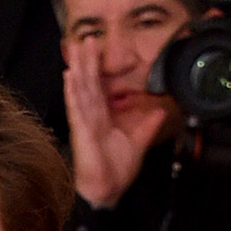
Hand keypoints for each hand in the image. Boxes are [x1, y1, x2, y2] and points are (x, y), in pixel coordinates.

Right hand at [62, 38, 169, 209]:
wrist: (108, 191)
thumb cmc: (115, 173)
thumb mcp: (138, 143)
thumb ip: (148, 125)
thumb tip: (161, 112)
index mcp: (103, 119)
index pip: (100, 88)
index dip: (98, 69)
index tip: (98, 50)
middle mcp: (91, 118)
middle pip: (89, 83)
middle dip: (87, 60)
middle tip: (86, 38)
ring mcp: (85, 123)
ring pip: (81, 90)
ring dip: (79, 68)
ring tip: (76, 49)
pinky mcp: (81, 131)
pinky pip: (76, 108)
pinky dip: (73, 92)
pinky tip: (69, 77)